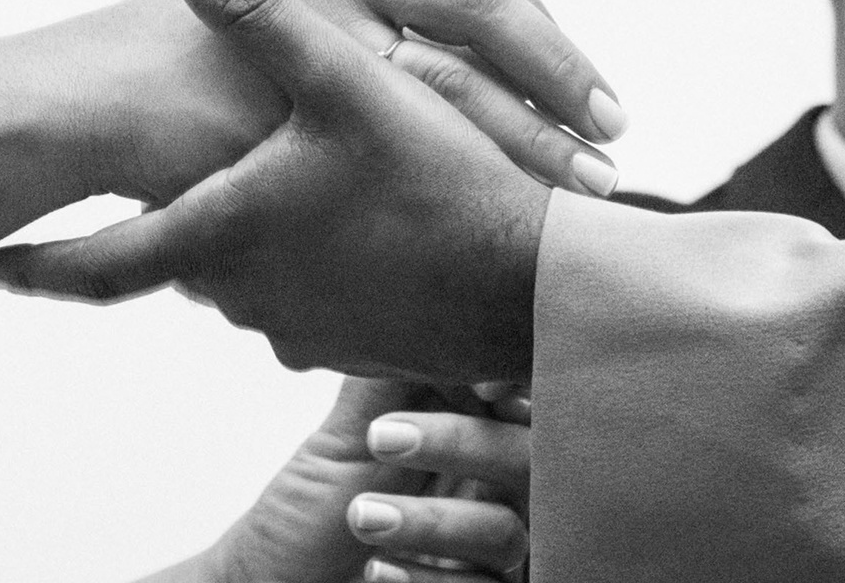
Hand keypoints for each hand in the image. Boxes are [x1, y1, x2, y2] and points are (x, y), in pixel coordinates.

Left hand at [0, 0, 562, 383]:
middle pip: (177, 259)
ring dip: (242, 236)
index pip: (100, 270)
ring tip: (252, 190)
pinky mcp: (349, 339)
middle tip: (135, 189)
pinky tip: (341, 220)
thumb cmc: (435, 189)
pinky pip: (303, 293)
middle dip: (160, 223)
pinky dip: (305, 258)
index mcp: (222, 236)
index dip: (40, 271)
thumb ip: (257, 14)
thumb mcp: (346, 85)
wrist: (527, 292)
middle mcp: (245, 294)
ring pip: (243, 274)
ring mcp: (297, 327)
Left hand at [180, 376, 530, 582]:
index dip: (516, 382)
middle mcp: (505, 494)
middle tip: (382, 438)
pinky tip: (376, 572)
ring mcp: (498, 555)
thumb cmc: (314, 510)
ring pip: (507, 532)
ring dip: (431, 522)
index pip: (527, 400)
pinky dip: (429, 579)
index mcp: (485, 436)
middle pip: (530, 459)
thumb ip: (397, 371)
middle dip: (461, 443)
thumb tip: (415, 290)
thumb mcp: (351, 432)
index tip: (477, 379)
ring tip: (360, 515)